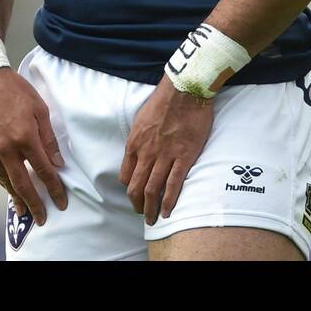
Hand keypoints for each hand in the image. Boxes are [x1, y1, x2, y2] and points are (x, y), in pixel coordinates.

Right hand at [0, 68, 67, 224]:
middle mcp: (5, 146)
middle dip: (33, 203)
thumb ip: (49, 139)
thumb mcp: (40, 109)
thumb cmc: (15, 91)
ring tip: (24, 208)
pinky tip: (9, 185)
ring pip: (4, 179)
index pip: (43, 170)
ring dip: (15, 196)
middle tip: (41, 218)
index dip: (53, 188)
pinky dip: (2, 179)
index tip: (60, 202)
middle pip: (22, 183)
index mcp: (25, 136)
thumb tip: (57, 163)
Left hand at [120, 76, 213, 224]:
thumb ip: (139, 138)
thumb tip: (139, 151)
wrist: (184, 90)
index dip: (130, 189)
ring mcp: (165, 156)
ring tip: (152, 220)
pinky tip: (168, 211)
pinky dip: (170, 201)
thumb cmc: (164, 101)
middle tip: (141, 214)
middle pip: (136, 187)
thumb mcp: (141, 119)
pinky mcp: (184, 156)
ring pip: (153, 189)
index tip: (135, 195)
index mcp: (134, 143)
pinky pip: (174, 184)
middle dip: (137, 205)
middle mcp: (146, 152)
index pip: (126, 175)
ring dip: (150, 208)